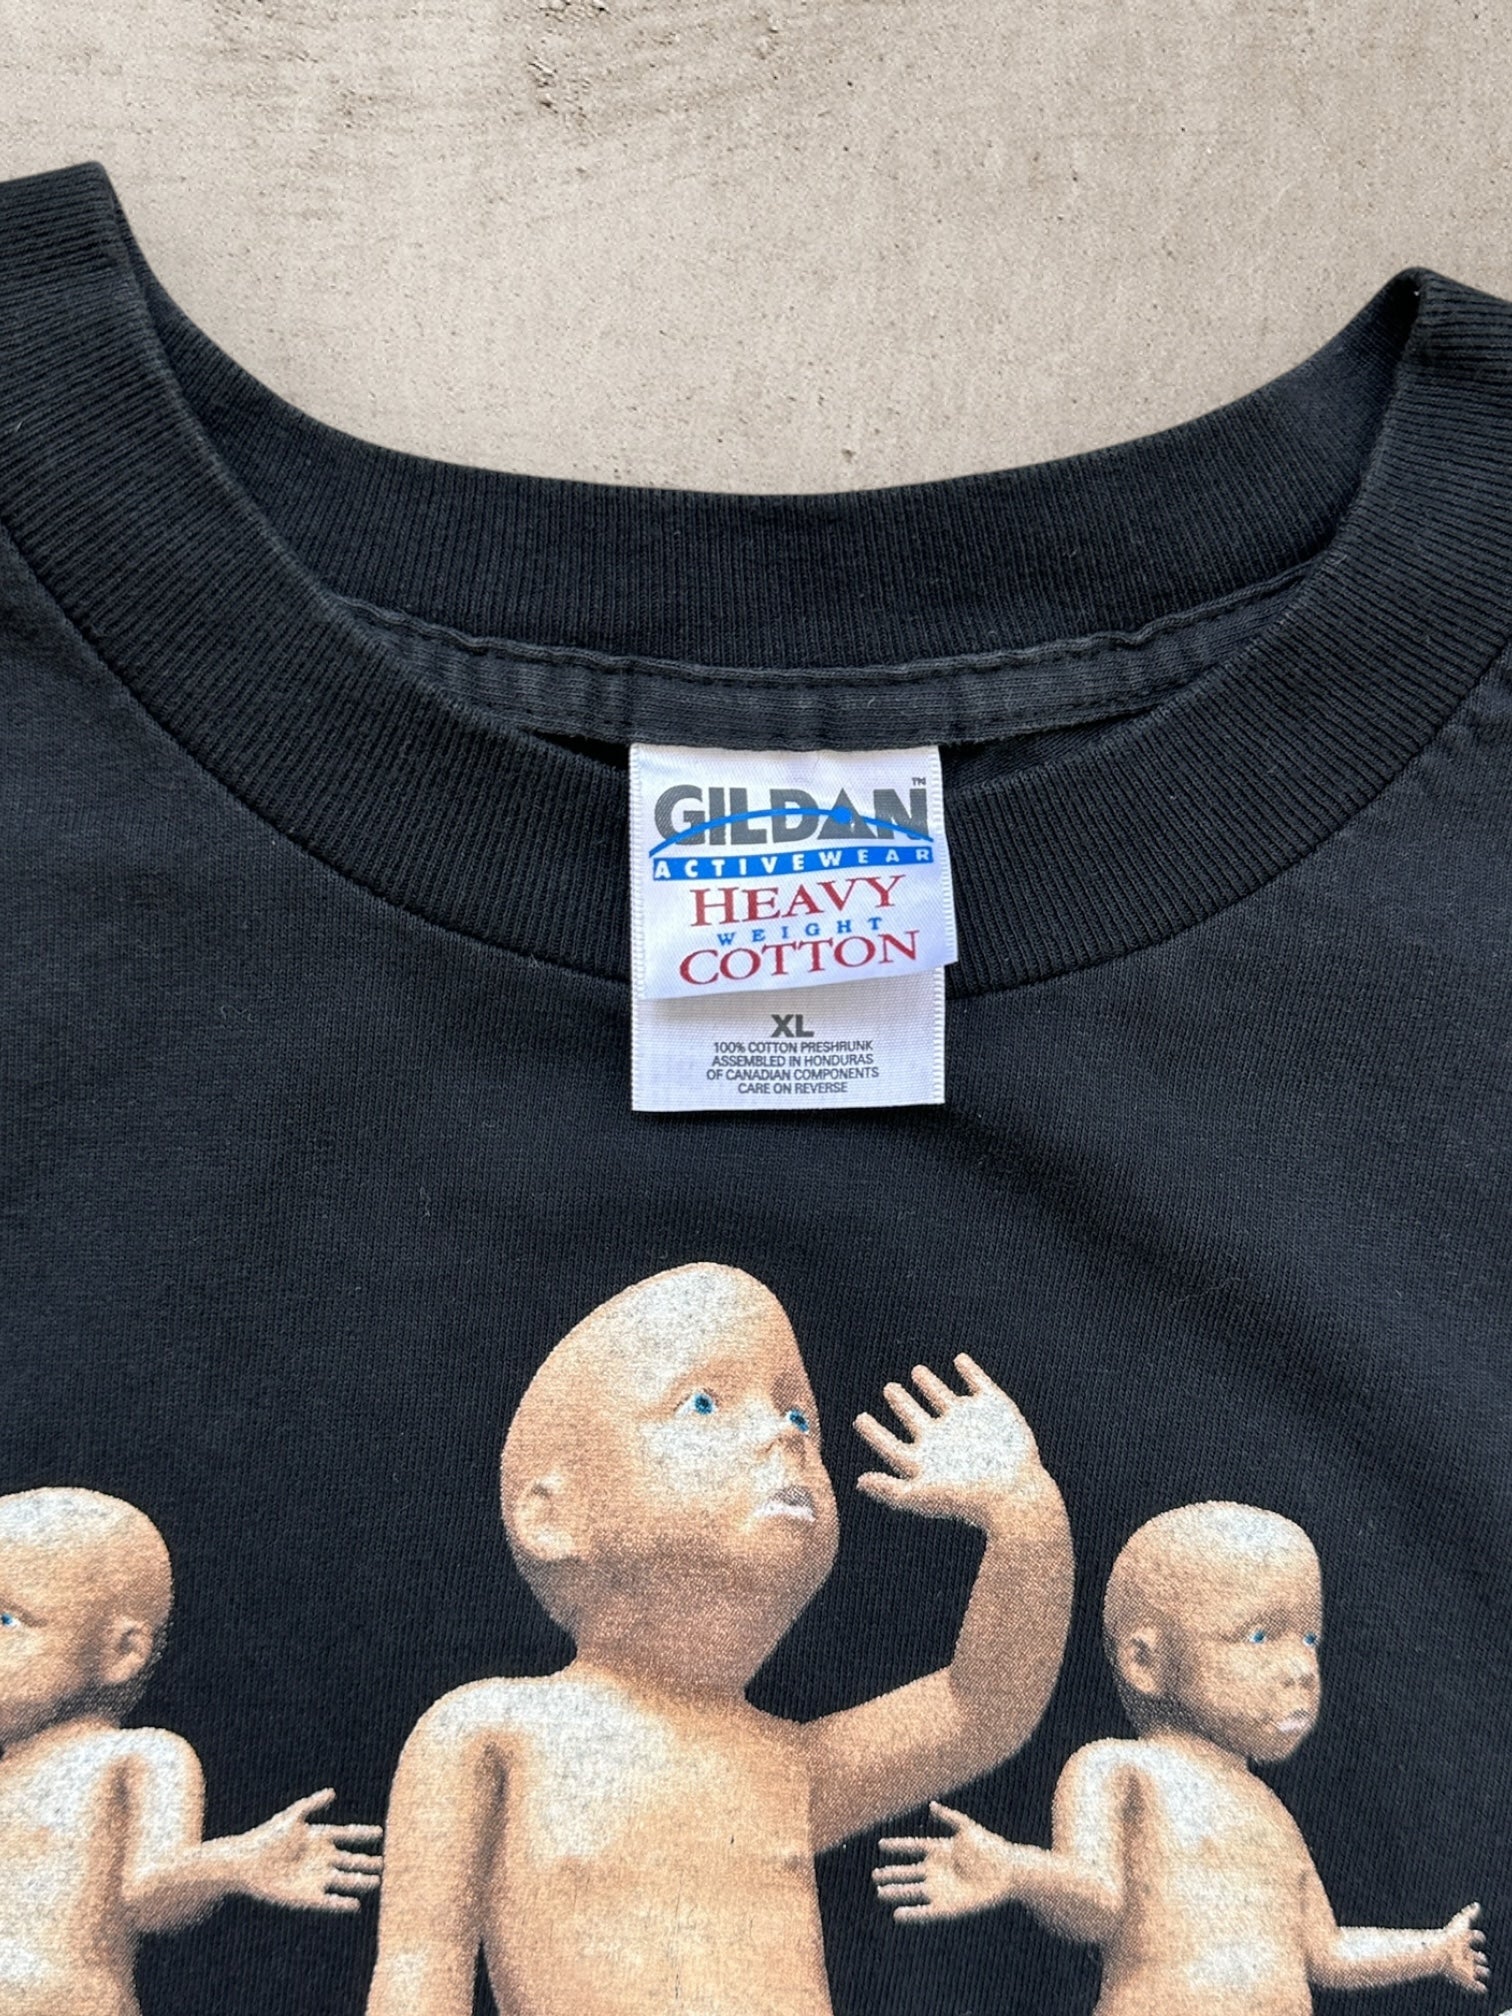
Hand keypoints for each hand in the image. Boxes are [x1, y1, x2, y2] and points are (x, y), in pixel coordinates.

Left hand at [230, 1788, 383, 1913]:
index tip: (380, 1832)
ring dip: (360, 1882)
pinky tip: (355, 1905)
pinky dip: (341, 1904)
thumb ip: (312, 1805)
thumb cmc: (266, 1838)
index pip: (346, 1835)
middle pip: (350, 1861)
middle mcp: (320, 1859)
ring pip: (344, 1881)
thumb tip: (333, 1791)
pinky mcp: (306, 1897)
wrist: (245, 1864)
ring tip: (377, 1882)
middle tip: (384, 1863)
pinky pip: (329, 1902)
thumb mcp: (291, 1817)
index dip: (362, 1834)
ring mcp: (315, 1879)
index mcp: (319, 1838)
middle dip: (367, 1863)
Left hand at [854, 1353, 1041, 1525]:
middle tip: (890, 1388)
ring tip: (918, 1371)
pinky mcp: (994, 1409)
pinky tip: (961, 1360)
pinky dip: (971, 1371)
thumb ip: (890, 1490)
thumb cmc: (967, 1500)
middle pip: (916, 1418)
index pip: (891, 1444)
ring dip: (931, 1385)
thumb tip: (859, 1482)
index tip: (860, 1418)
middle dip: (902, 1403)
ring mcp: (969, 1423)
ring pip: (944, 1399)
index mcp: (924, 1460)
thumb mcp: (922, 1497)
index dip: (874, 1432)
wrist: (1014, 1492)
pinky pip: (979, 1384)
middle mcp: (944, 1440)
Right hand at [872, 1800, 1020, 1920]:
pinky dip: (912, 1914)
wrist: (1009, 1872)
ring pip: (913, 1892)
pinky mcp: (949, 1908)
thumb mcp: (968, 1829)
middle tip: (874, 1876)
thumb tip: (931, 1805)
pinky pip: (926, 1912)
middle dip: (892, 1874)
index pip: (914, 1847)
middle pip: (909, 1873)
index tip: (881, 1845)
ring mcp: (942, 1890)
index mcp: (941, 1851)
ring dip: (897, 1892)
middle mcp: (938, 1871)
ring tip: (880, 1893)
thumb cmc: (990, 1847)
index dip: (898, 1846)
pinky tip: (898, 1914)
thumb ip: (949, 1818)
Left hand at [1439, 1902, 1488, 1992]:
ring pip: (1478, 1971)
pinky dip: (1480, 1988)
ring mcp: (1466, 1968)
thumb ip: (1470, 1914)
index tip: (1478, 1937)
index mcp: (1464, 1941)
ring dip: (1483, 1971)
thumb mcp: (1462, 1922)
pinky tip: (1482, 1988)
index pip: (1473, 1938)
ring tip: (1481, 1970)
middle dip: (1481, 1958)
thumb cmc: (1451, 1936)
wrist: (1441, 1953)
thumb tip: (1477, 1905)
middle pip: (1477, 1957)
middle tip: (1479, 1957)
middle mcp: (1465, 1954)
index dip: (1478, 1937)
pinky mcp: (1467, 1980)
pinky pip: (1476, 1987)